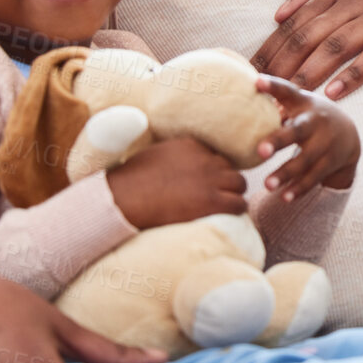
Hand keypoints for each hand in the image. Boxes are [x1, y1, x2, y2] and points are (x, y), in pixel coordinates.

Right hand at [105, 136, 247, 229]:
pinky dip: (235, 209)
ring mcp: (210, 179)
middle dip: (225, 181)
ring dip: (233, 194)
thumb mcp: (156, 157)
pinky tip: (227, 216)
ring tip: (223, 207)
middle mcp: (205, 159)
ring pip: (239, 184)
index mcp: (190, 146)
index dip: (212, 171)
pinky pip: (238, 204)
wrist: (124, 200)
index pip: (215, 155)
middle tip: (216, 196)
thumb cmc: (131, 182)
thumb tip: (176, 168)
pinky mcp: (212, 201)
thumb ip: (175, 158)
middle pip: (230, 168)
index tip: (205, 183)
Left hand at [251, 0, 362, 98]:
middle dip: (283, 63)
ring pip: (338, 46)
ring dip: (312, 71)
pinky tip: (335, 92)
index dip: (272, 46)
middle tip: (264, 89)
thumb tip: (278, 14)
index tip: (251, 69)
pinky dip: (354, 74)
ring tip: (292, 93)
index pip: (296, 21)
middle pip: (310, 35)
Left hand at [255, 75, 360, 197]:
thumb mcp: (298, 104)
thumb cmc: (309, 117)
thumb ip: (275, 102)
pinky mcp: (329, 163)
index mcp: (303, 103)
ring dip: (285, 173)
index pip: (287, 92)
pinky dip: (299, 188)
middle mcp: (315, 122)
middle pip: (297, 131)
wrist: (348, 134)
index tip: (256, 82)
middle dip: (279, 141)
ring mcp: (325, 144)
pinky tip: (285, 198)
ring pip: (304, 160)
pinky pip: (313, 178)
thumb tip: (237, 96)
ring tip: (267, 185)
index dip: (273, 86)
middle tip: (259, 151)